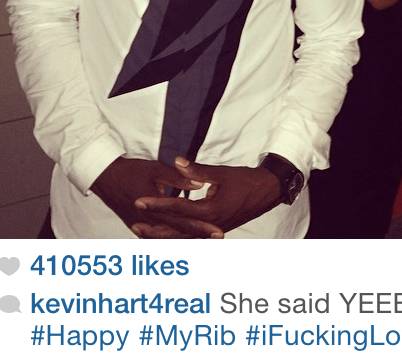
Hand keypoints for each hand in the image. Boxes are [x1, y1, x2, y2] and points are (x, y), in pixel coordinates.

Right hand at [90, 156, 221, 237]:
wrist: (105, 177)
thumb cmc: (131, 171)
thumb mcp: (156, 170)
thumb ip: (179, 178)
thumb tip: (200, 183)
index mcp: (153, 210)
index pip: (182, 222)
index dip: (202, 228)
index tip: (218, 232)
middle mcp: (147, 224)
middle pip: (178, 235)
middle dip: (199, 238)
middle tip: (220, 239)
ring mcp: (141, 228)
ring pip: (168, 240)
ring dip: (188, 241)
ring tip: (208, 242)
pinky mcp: (137, 227)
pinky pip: (158, 238)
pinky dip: (172, 240)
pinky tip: (186, 241)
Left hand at [131, 157, 281, 238]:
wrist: (266, 192)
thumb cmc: (245, 181)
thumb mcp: (221, 173)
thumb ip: (197, 170)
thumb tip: (178, 161)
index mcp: (211, 211)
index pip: (177, 209)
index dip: (157, 204)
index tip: (138, 200)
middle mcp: (210, 226)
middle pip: (176, 232)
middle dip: (154, 228)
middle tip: (134, 223)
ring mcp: (212, 232)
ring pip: (182, 239)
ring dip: (163, 237)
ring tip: (143, 232)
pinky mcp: (214, 231)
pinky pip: (191, 239)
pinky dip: (176, 238)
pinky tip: (164, 234)